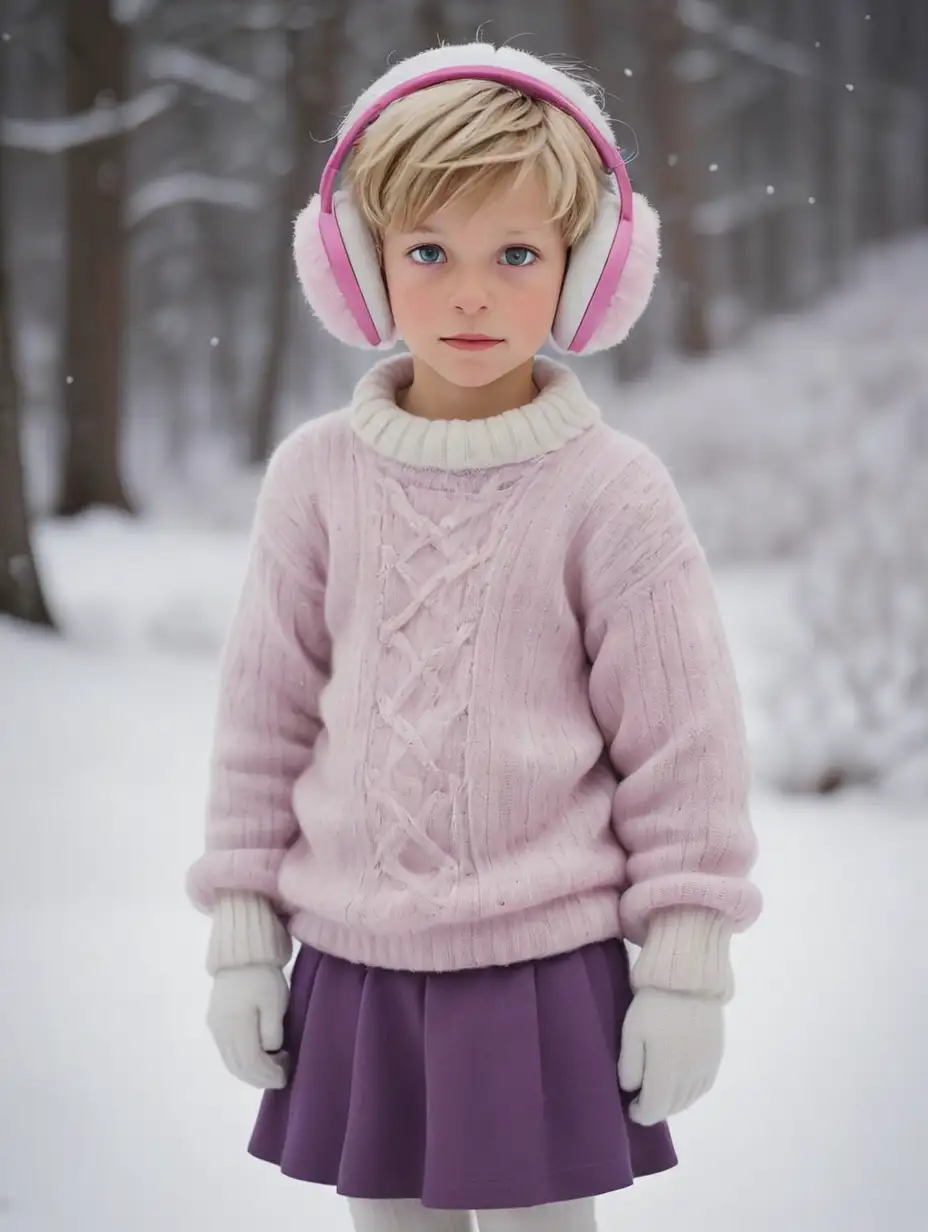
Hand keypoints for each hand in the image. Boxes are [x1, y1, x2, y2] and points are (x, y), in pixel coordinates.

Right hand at [206, 963, 290, 1089]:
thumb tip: (269, 1051)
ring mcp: (215, 1027)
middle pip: (238, 1067)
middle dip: (260, 1078)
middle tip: (281, 1075)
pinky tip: (258, 1054)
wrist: (242, 953)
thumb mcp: (275, 1002)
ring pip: (231, 1061)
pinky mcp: (215, 1020)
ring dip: (250, 1071)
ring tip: (272, 1065)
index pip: (251, 1063)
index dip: (268, 1075)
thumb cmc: (263, 977)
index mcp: (236, 1027)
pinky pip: (227, 1051)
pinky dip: (242, 1060)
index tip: (285, 1076)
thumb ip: (271, 1031)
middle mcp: (221, 1031)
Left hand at [618, 987, 723, 1124]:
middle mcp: (690, 1078)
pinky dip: (689, 1091)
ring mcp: (706, 1068)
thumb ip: (630, 1066)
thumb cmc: (654, 1006)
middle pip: (672, 1108)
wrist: (690, 980)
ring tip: (659, 1086)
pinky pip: (702, 1087)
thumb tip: (632, 1090)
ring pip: (688, 1100)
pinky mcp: (716, 1058)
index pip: (655, 1111)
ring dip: (672, 1100)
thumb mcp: (632, 1032)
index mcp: (667, 1074)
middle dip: (656, 1107)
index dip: (640, 1114)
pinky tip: (680, 1079)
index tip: (630, 1105)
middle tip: (642, 1094)